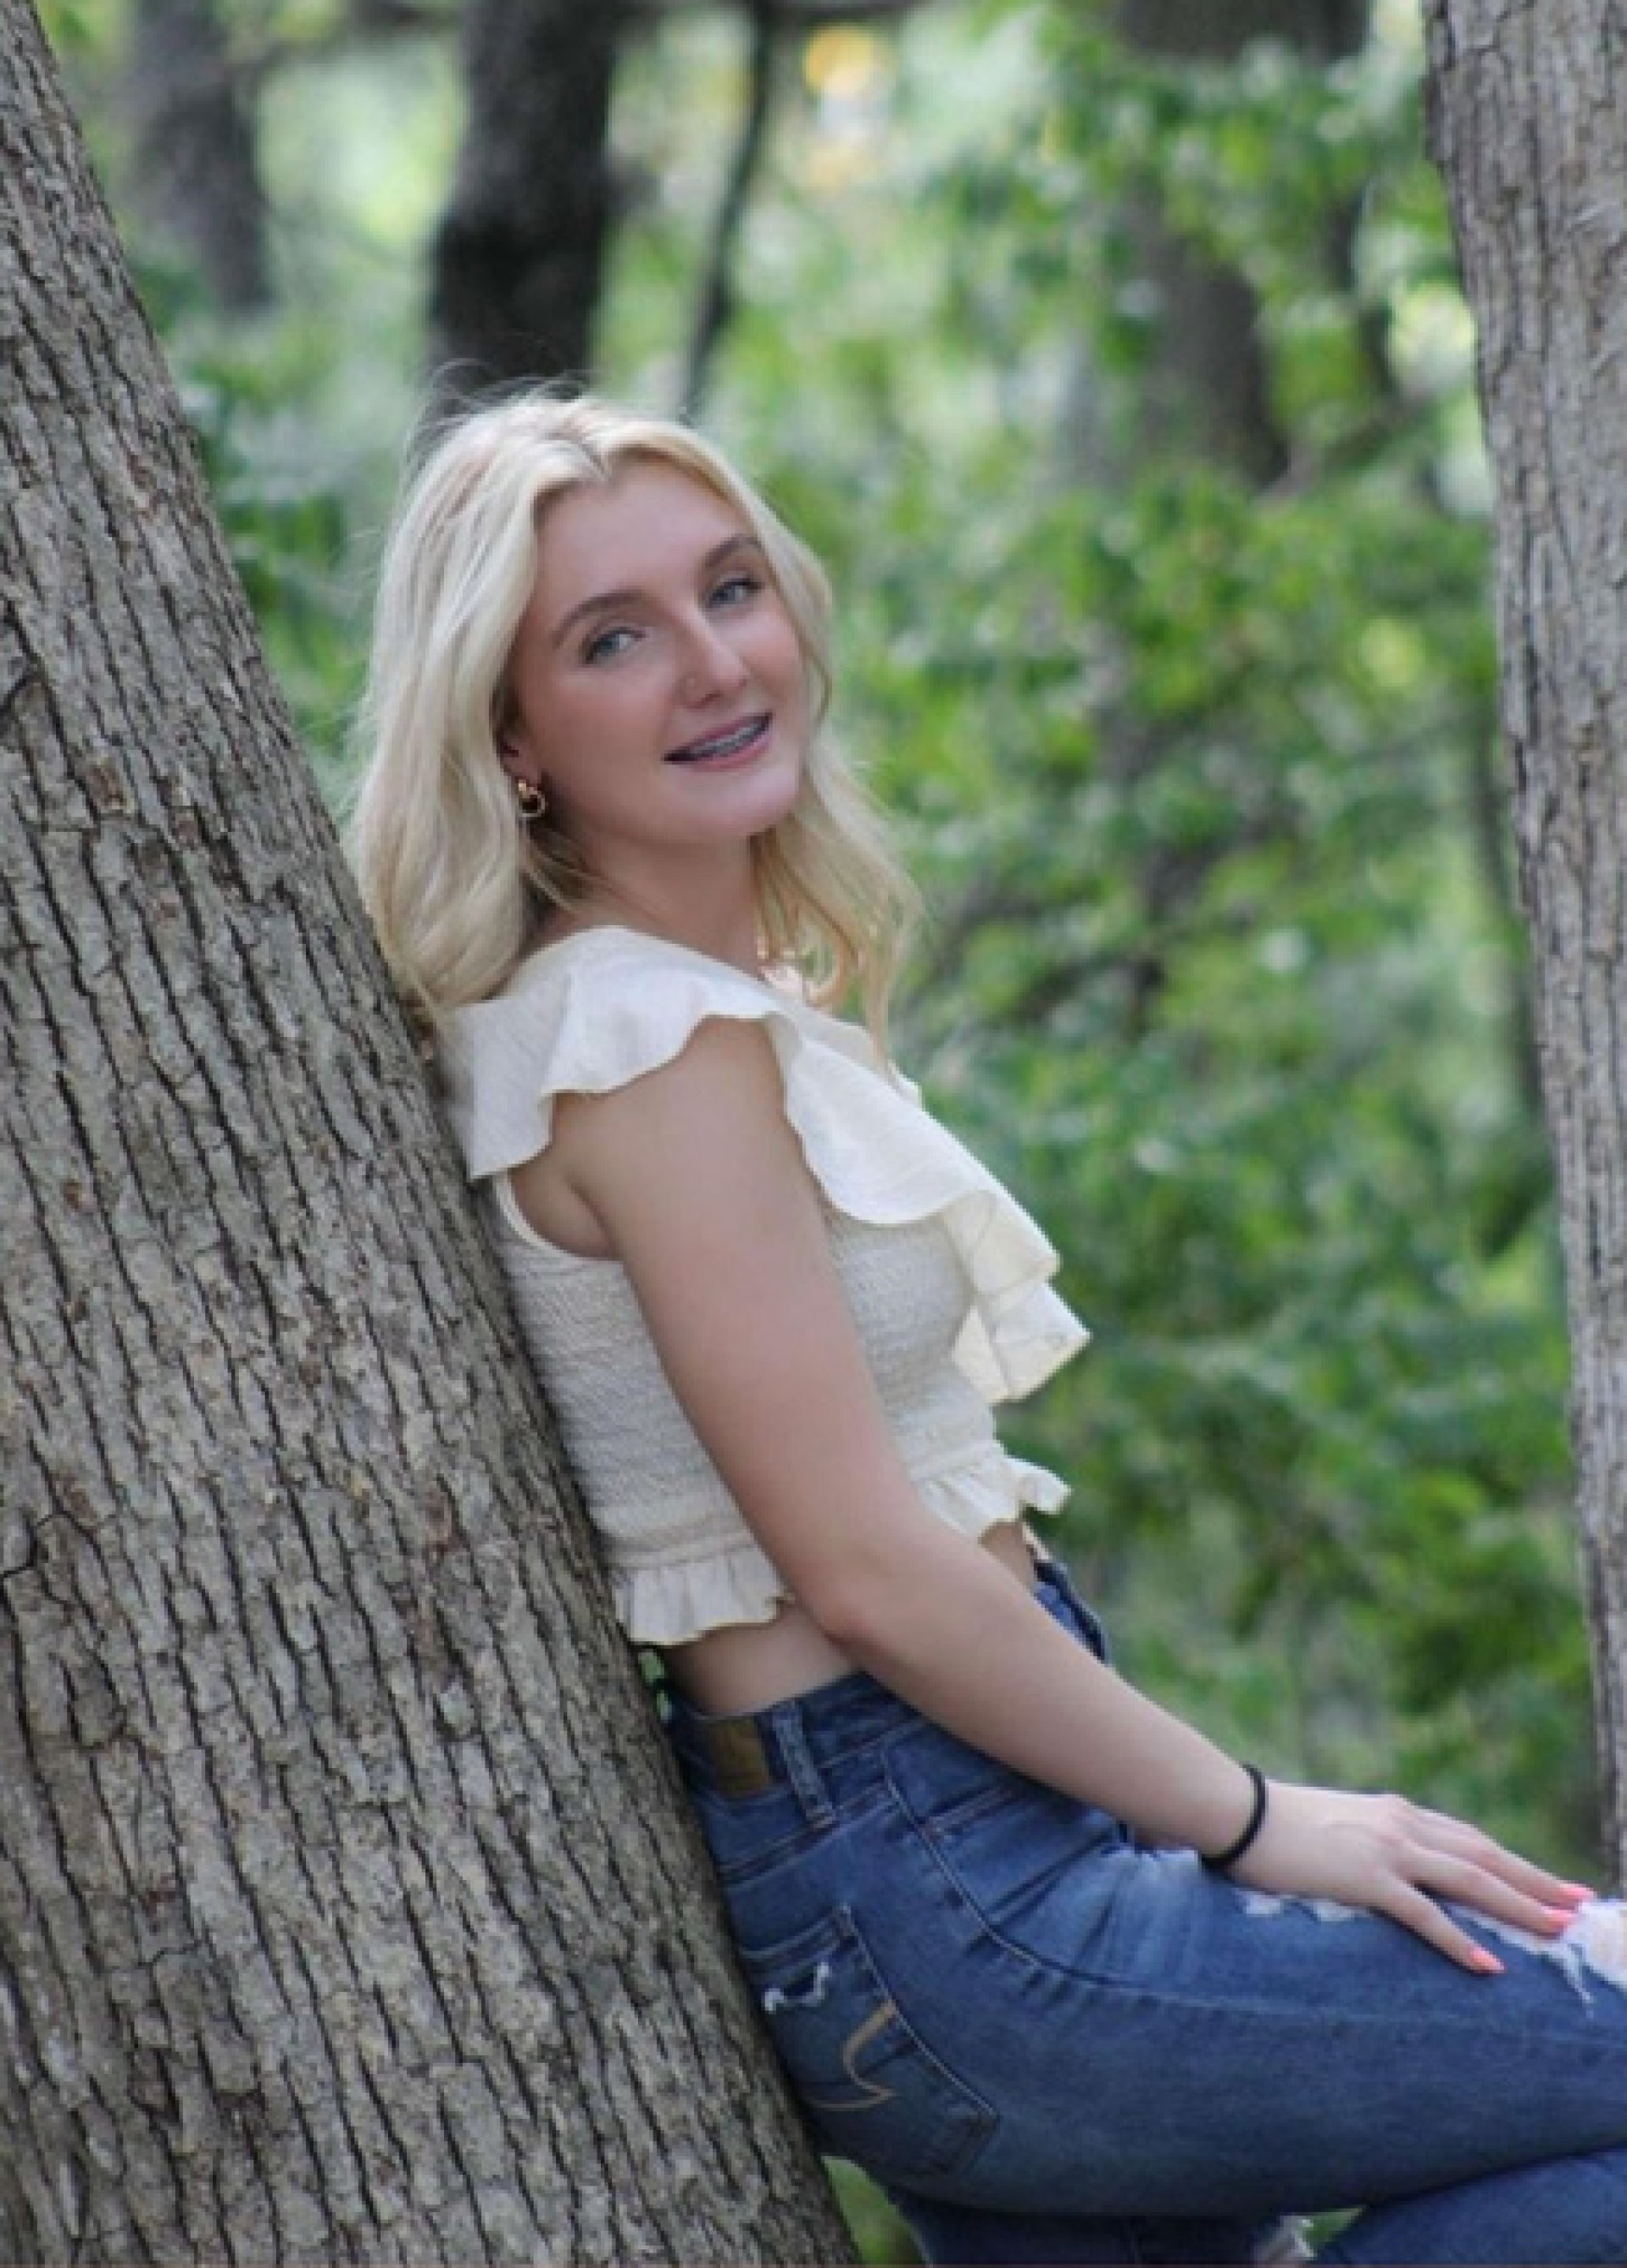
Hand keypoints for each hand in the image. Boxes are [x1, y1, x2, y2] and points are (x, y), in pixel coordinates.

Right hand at [1226, 1781, 1593, 1971]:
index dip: (1514, 1862)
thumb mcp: (1336, 1828)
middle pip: (1484, 1855)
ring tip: (1557, 1928)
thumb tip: (1386, 1870)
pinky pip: (1423, 1914)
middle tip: (1579, 1903)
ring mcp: (1385, 1849)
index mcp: (1395, 1813)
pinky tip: (1488, 1963)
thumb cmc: (1273, 1824)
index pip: (1470, 1840)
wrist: (1235, 1811)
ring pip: (1469, 1879)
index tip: (1550, 1882)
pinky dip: (1458, 1938)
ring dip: (1518, 1905)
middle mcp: (1400, 1824)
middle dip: (1535, 1881)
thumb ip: (1368, 1842)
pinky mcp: (1364, 1877)